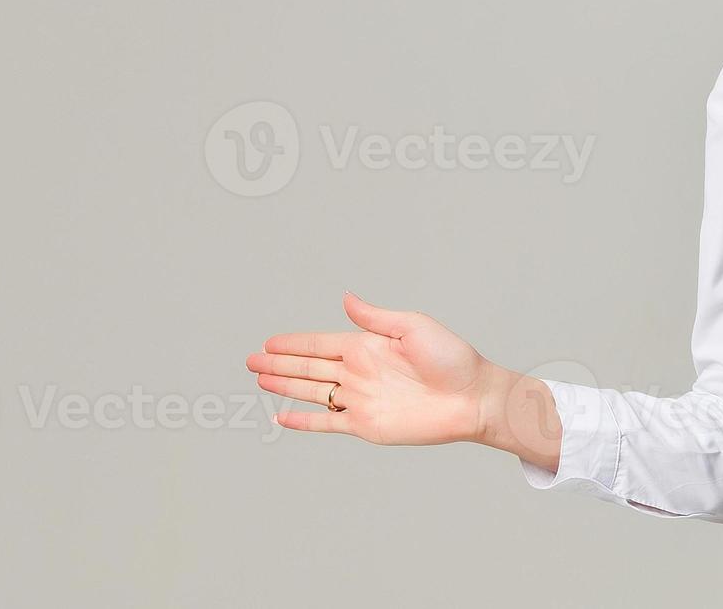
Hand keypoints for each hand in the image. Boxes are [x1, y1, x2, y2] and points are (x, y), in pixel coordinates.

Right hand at [248, 292, 494, 445]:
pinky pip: (326, 423)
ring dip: (285, 386)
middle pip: (308, 367)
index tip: (268, 342)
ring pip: (311, 392)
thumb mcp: (413, 327)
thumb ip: (375, 317)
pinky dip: (303, 421)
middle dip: (279, 363)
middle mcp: (359, 371)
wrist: (472, 398)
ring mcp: (360, 399)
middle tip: (250, 360)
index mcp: (367, 346)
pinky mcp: (365, 424)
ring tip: (260, 379)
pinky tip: (282, 416)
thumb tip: (346, 297)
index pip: (319, 343)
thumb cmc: (452, 359)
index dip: (293, 343)